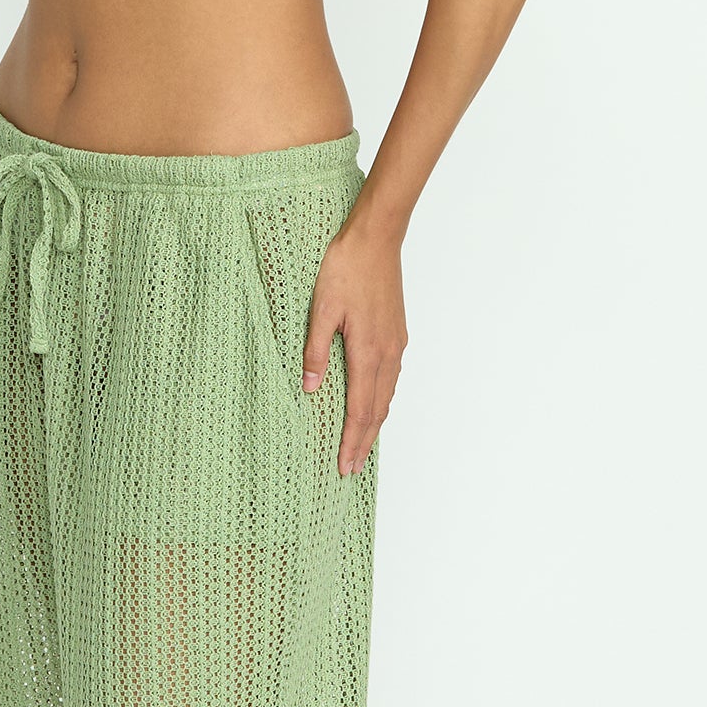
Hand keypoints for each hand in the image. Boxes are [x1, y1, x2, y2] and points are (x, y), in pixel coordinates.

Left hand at [301, 217, 406, 476]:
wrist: (376, 238)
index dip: (352, 440)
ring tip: (361, 445)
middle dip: (364, 441)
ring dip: (374, 423)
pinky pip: (391, 378)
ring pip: (387, 395)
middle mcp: (388, 353)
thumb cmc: (345, 267)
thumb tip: (310, 388)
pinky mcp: (397, 333)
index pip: (360, 409)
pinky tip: (374, 404)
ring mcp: (396, 343)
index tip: (344, 465)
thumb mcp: (320, 308)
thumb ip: (314, 350)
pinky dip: (381, 400)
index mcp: (368, 350)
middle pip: (377, 409)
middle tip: (351, 469)